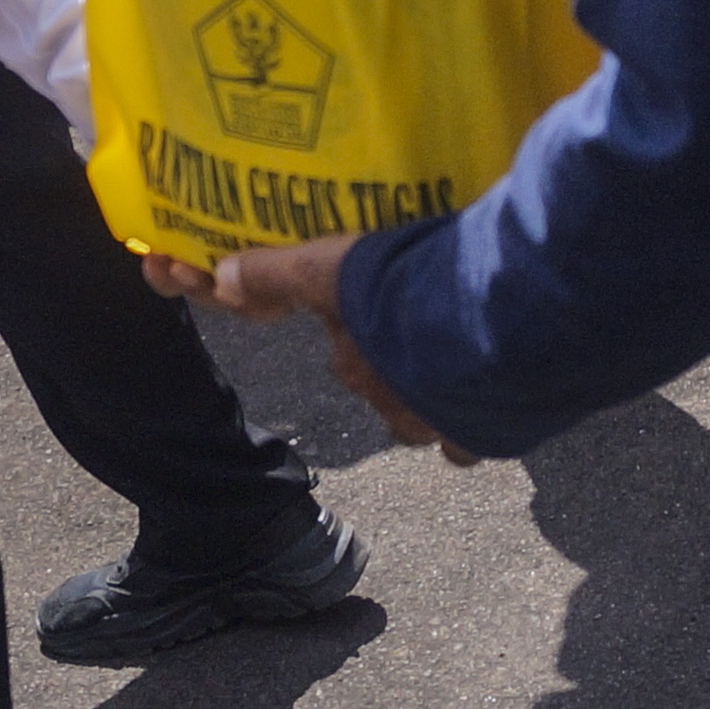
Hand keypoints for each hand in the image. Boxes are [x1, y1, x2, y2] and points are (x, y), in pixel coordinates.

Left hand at [142, 233, 476, 462]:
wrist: (485, 324)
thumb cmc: (406, 290)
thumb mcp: (333, 268)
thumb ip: (280, 275)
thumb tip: (220, 280)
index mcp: (354, 365)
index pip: (348, 352)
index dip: (364, 329)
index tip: (386, 306)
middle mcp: (386, 405)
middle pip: (386, 385)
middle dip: (400, 361)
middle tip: (427, 321)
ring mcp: (433, 427)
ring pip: (425, 417)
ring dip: (435, 394)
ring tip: (462, 356)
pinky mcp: (475, 439)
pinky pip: (467, 440)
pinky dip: (474, 422)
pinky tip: (489, 392)